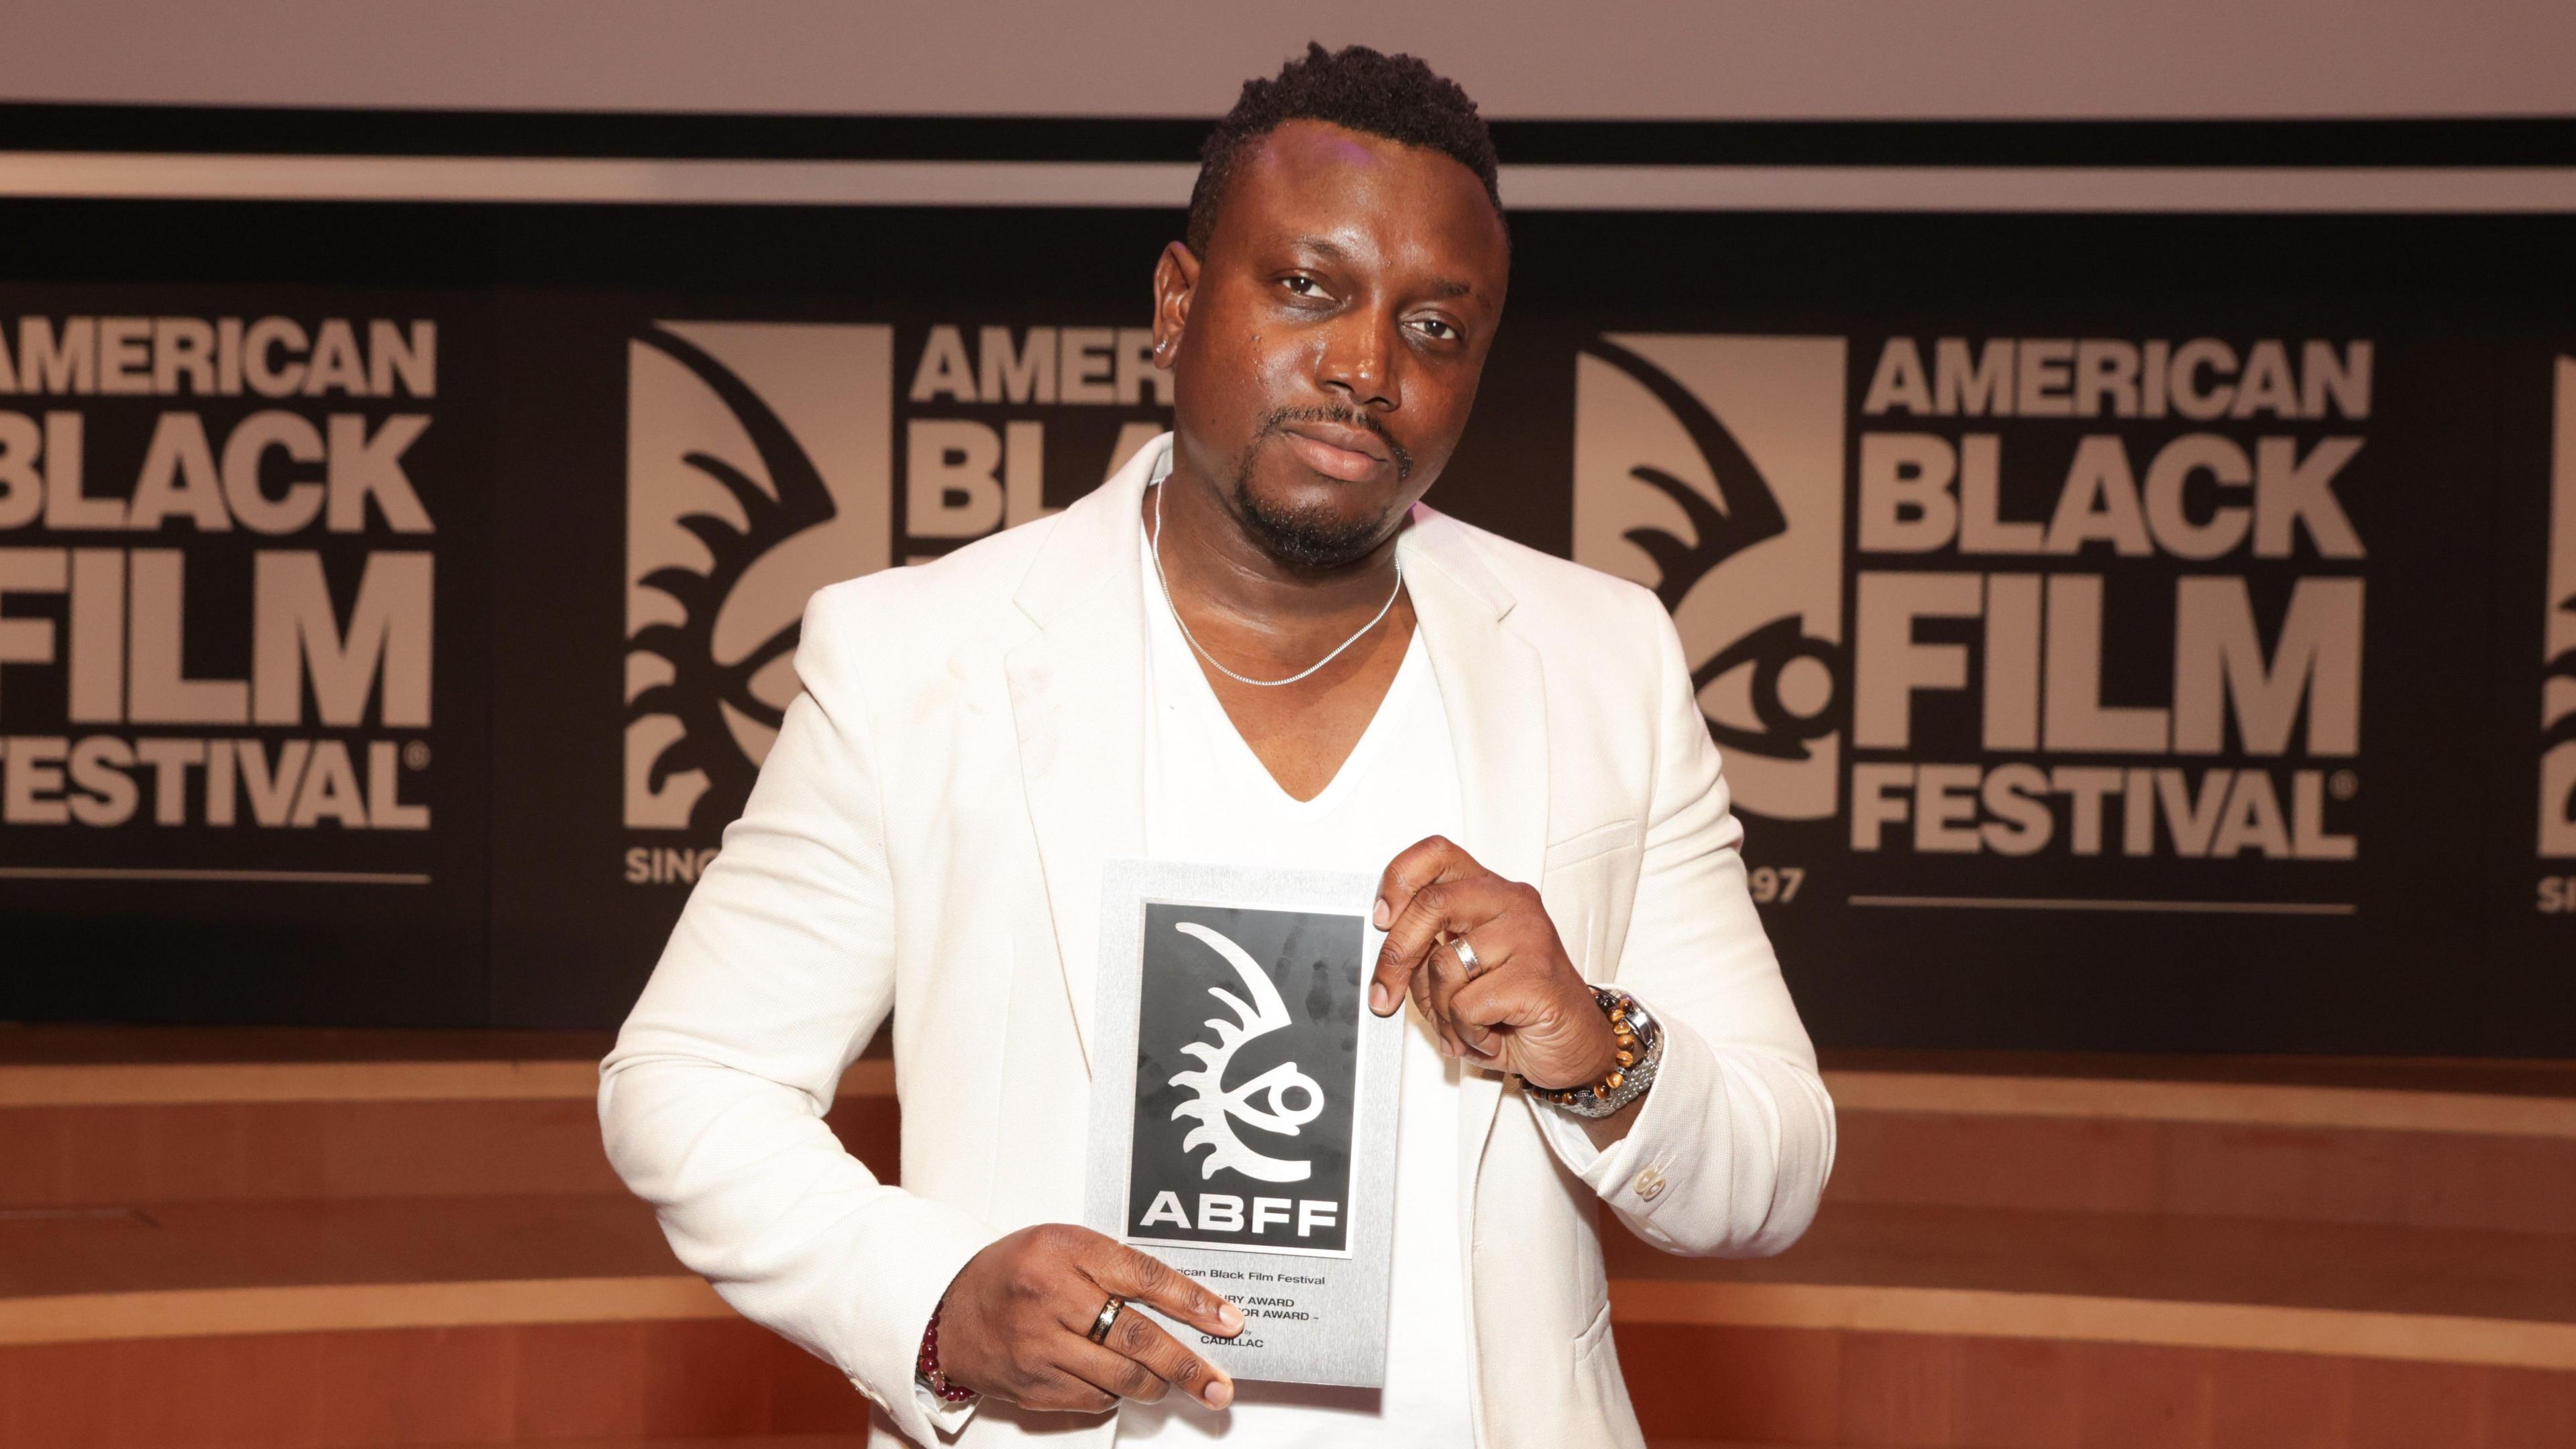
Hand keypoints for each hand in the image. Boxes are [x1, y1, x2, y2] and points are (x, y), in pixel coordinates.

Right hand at [936, 1223, 1242, 1413]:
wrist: (950, 1309)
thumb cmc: (1015, 1271)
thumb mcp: (1065, 1244)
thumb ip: (1115, 1265)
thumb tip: (1182, 1302)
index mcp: (1065, 1251)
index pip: (1144, 1278)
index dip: (1194, 1302)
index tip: (1228, 1321)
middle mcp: (1053, 1298)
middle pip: (1137, 1337)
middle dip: (1186, 1364)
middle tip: (1218, 1383)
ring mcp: (1041, 1347)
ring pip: (1120, 1376)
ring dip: (1156, 1384)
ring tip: (1173, 1382)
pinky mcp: (1034, 1386)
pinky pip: (1094, 1398)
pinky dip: (1116, 1393)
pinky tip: (1120, 1382)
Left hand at [1369, 835, 1620, 1090]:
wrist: (1574, 1047)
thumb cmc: (1516, 1008)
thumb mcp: (1460, 974)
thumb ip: (1426, 953)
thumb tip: (1389, 959)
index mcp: (1489, 892)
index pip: (1437, 855)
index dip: (1399, 880)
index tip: (1381, 918)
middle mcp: (1512, 903)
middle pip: (1431, 904)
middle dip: (1396, 957)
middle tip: (1384, 995)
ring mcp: (1529, 936)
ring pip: (1444, 963)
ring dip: (1441, 1010)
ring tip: (1464, 1025)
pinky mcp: (1535, 976)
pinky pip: (1466, 1005)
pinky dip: (1466, 1032)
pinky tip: (1489, 1036)